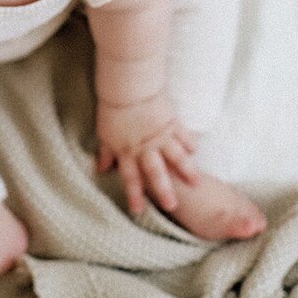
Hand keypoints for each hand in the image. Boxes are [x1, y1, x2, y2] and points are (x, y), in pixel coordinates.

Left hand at [96, 92, 197, 215]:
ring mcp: (161, 136)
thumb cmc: (113, 109)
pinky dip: (190, 143)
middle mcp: (145, 147)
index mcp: (127, 151)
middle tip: (172, 206)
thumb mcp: (105, 133)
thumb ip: (106, 153)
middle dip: (164, 190)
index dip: (134, 194)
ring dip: (187, 170)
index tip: (138, 210)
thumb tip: (101, 169)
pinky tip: (195, 151)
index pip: (131, 178)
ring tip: (196, 183)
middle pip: (156, 173)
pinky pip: (184, 135)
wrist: (128, 87)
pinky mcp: (172, 122)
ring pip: (176, 157)